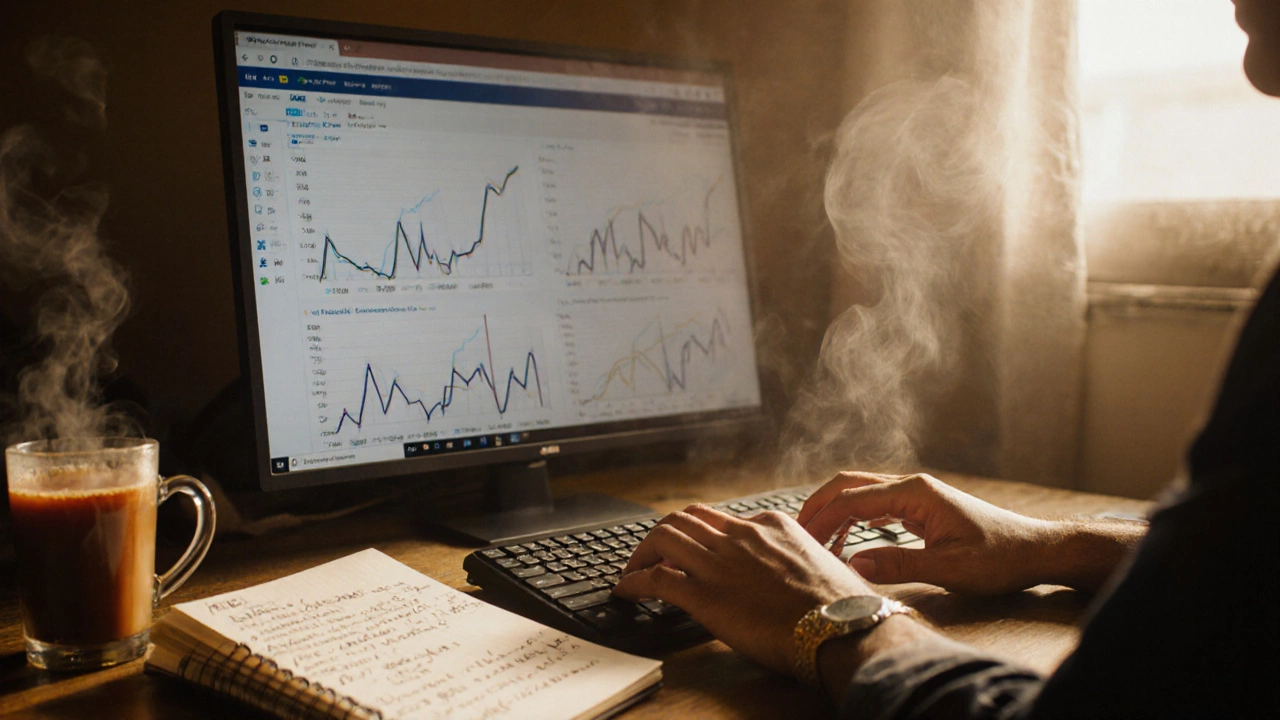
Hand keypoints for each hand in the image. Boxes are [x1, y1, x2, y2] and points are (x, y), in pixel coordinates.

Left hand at [613, 504, 869, 674]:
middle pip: (685, 518)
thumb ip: (796, 559)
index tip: (692, 548)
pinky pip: (654, 577)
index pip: (721, 518)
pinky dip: (633, 580)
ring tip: (633, 568)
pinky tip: (625, 590)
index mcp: (771, 524)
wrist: (842, 627)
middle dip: (663, 534)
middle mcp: (740, 535)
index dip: (699, 532)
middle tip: (652, 552)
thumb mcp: (820, 564)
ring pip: (663, 536)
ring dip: (642, 552)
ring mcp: (719, 562)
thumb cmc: (843, 605)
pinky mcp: (704, 594)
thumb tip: (795, 575)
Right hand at [798, 472, 1054, 594]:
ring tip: (812, 538)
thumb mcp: (948, 568)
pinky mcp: (921, 508)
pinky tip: (845, 539)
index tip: (799, 539)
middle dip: (819, 506)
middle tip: (794, 532)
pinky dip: (853, 517)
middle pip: (850, 484)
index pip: (853, 499)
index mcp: (915, 492)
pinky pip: (876, 504)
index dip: (822, 518)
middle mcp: (912, 486)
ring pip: (861, 492)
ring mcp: (916, 495)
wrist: (1035, 551)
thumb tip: (850, 564)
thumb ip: (898, 564)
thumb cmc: (998, 558)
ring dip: (834, 511)